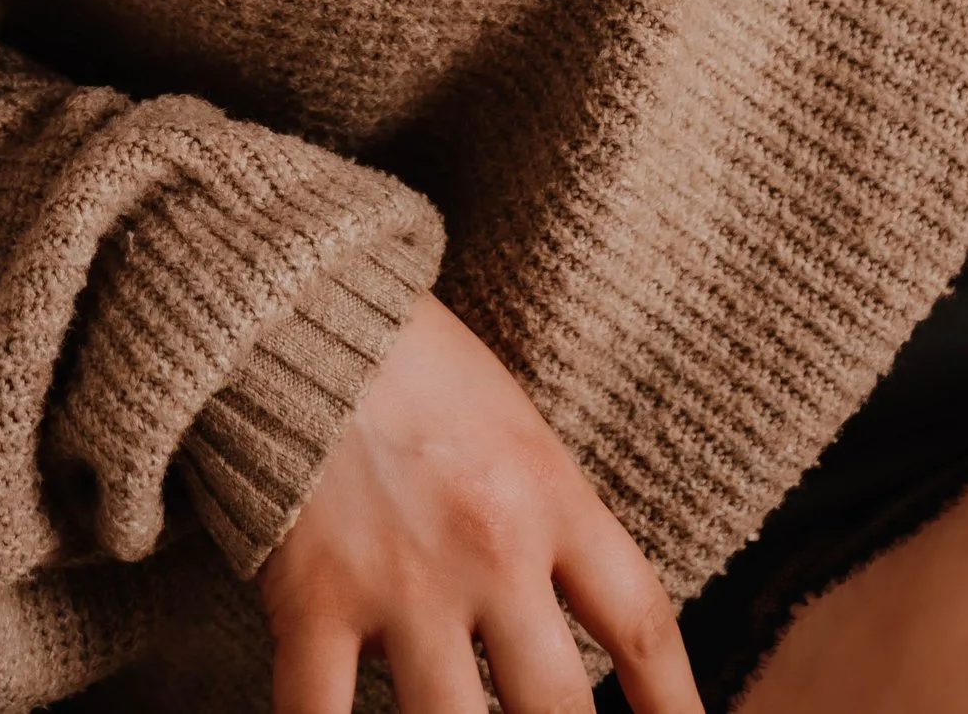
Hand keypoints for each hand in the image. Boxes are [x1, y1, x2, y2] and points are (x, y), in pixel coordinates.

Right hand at [256, 294, 702, 713]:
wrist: (290, 294)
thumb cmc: (404, 353)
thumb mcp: (510, 420)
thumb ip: (544, 518)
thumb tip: (561, 624)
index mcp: (548, 494)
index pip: (643, 627)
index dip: (677, 710)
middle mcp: (490, 549)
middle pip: (558, 710)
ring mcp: (402, 579)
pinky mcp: (313, 596)